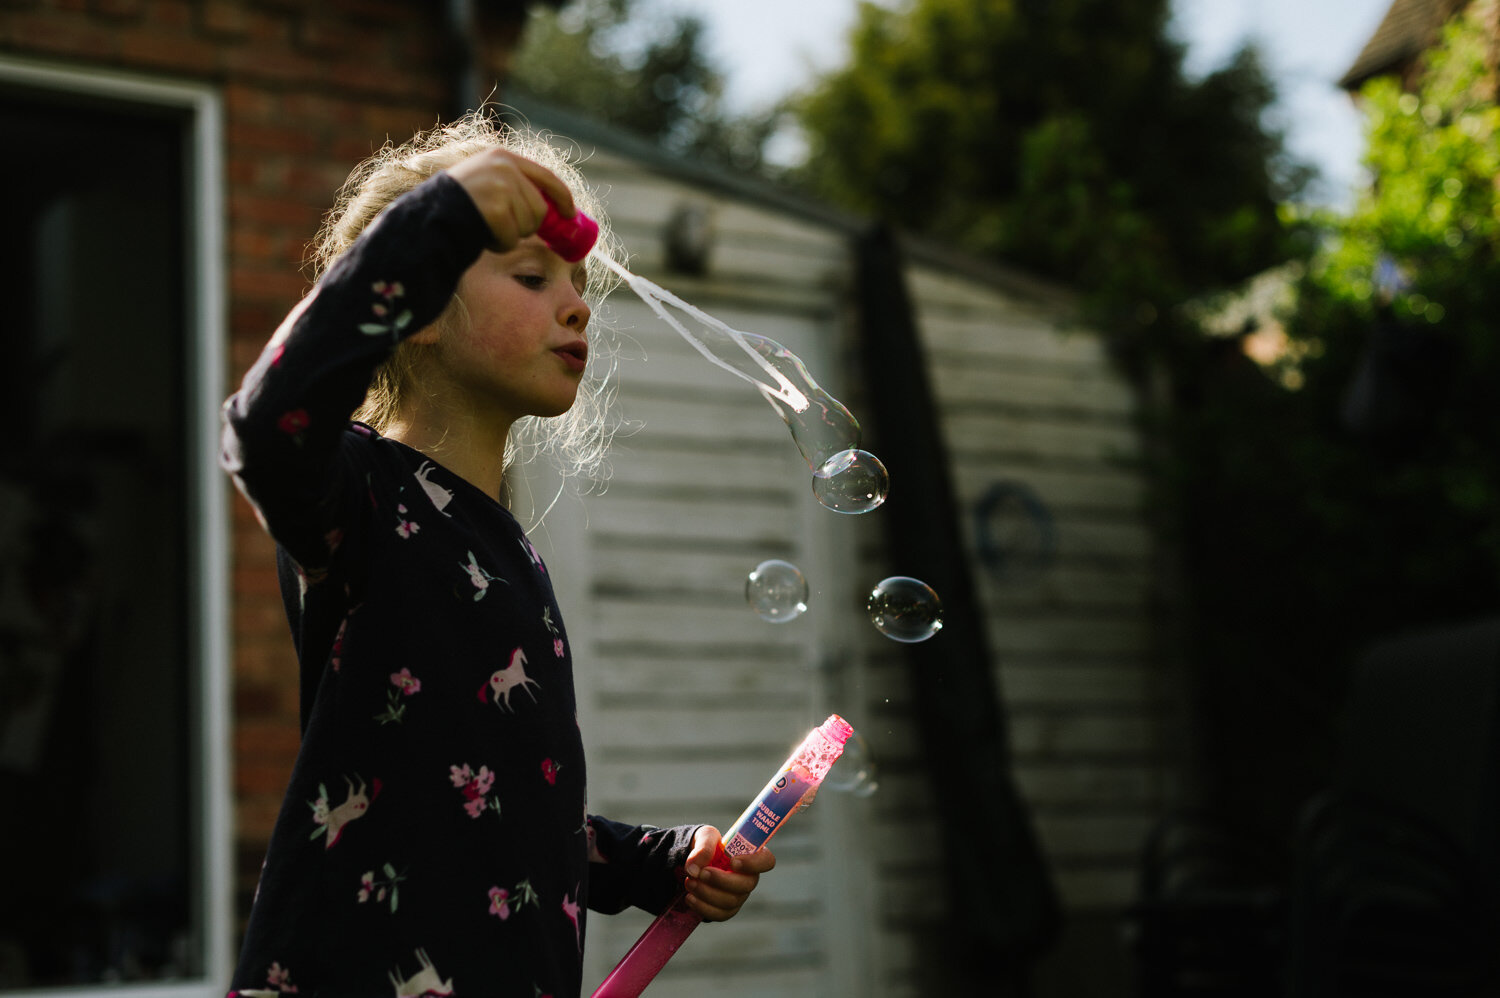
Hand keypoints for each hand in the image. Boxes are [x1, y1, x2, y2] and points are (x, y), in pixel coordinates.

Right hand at [445, 148, 576, 252]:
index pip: (546, 177)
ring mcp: (500, 187)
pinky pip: (512, 239)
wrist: (427, 216)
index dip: (563, 197)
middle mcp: (504, 168)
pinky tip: (482, 236)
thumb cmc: (458, 205)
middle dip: (527, 225)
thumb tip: (551, 207)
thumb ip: (513, 185)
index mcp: (504, 158)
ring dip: (511, 236)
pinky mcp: (496, 209)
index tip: (570, 213)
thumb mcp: (486, 181)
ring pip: (528, 226)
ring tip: (487, 227)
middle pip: (539, 208)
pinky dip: (500, 245)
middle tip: (502, 226)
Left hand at [680, 826, 775, 921]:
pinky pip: (719, 914)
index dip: (754, 863)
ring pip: (731, 901)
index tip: (733, 861)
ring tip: (689, 882)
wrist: (693, 864)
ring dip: (707, 893)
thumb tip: (694, 868)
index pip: (766, 861)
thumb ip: (703, 847)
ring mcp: (738, 896)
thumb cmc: (706, 847)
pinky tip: (690, 897)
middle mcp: (748, 877)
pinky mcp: (725, 910)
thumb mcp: (704, 837)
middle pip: (747, 885)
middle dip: (721, 880)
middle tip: (701, 873)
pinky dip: (702, 907)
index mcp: (750, 855)